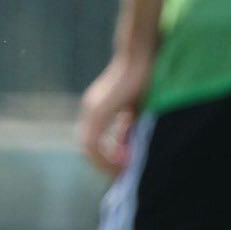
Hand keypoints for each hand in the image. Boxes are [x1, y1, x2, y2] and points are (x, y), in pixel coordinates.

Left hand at [76, 50, 152, 174]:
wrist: (140, 55)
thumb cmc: (143, 78)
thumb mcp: (136, 109)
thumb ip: (128, 128)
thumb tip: (128, 149)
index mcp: (97, 111)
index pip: (92, 143)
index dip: (104, 159)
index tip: (123, 168)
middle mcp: (90, 111)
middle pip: (87, 148)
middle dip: (104, 164)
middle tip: (123, 174)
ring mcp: (92, 109)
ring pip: (88, 147)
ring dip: (105, 161)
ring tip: (125, 169)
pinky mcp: (99, 109)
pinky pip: (95, 141)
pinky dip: (107, 153)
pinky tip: (124, 158)